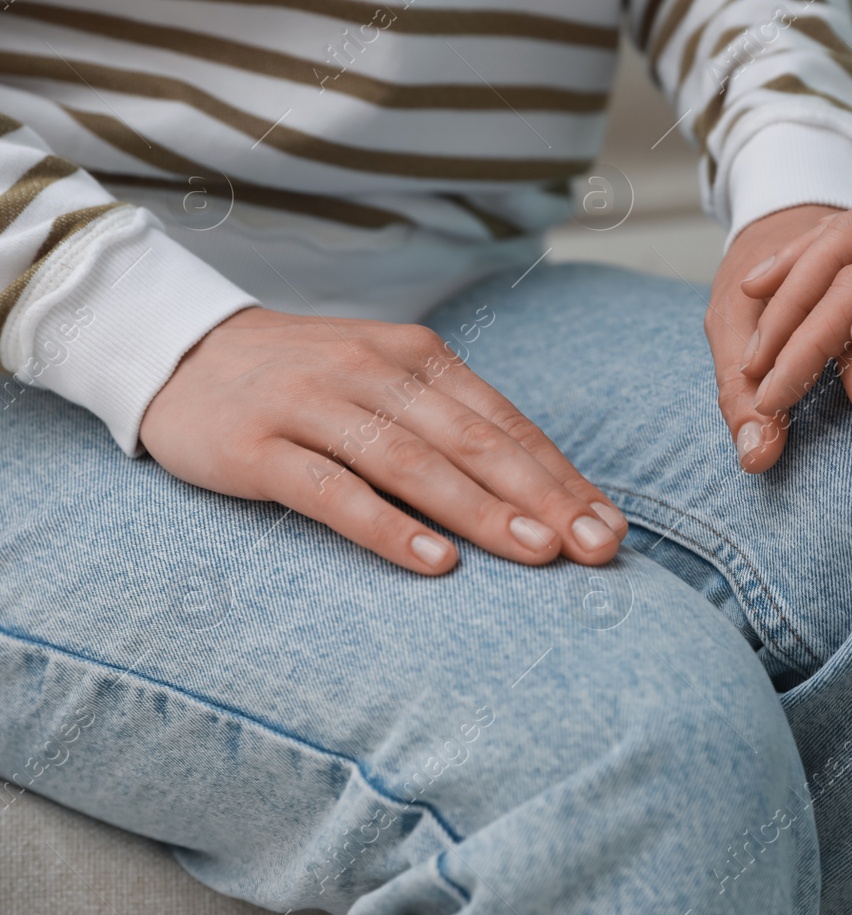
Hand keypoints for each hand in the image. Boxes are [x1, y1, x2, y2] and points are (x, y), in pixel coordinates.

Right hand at [141, 307, 628, 575]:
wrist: (179, 351)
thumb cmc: (307, 382)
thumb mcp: (386, 384)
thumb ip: (453, 426)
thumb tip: (542, 491)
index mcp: (419, 357)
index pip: (505, 423)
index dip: (561, 476)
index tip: (609, 525)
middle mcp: (375, 374)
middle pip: (474, 442)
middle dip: (544, 497)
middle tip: (596, 547)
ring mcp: (315, 407)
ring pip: (415, 464)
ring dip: (483, 512)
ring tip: (538, 554)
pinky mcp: (259, 448)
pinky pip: (334, 492)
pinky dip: (389, 528)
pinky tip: (436, 562)